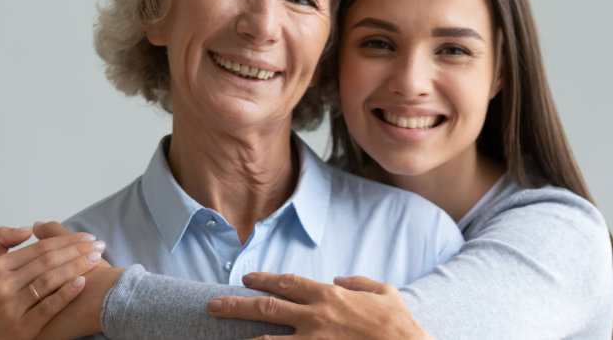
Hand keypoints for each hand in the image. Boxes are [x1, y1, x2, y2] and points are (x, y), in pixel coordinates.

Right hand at [0, 226, 106, 339]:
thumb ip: (0, 241)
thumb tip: (29, 229)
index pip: (38, 248)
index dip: (66, 240)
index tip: (86, 237)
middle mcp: (3, 285)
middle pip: (47, 261)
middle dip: (77, 250)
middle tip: (98, 245)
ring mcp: (12, 307)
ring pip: (50, 280)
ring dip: (77, 267)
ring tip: (96, 260)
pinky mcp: (22, 328)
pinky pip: (49, 307)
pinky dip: (66, 293)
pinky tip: (82, 282)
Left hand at [206, 272, 431, 339]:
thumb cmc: (399, 325)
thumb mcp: (385, 293)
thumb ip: (360, 282)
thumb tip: (341, 279)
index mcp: (330, 295)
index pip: (287, 283)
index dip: (264, 280)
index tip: (247, 279)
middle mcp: (316, 316)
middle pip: (266, 307)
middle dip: (236, 304)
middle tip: (213, 304)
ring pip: (268, 338)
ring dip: (242, 335)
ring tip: (220, 332)